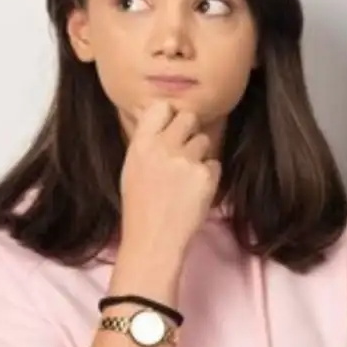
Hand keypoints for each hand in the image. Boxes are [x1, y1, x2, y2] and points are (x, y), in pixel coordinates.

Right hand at [119, 101, 218, 263]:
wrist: (154, 239)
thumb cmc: (140, 206)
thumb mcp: (132, 169)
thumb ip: (147, 143)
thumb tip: (162, 119)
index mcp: (141, 145)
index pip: (161, 107)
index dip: (170, 114)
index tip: (172, 125)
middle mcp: (163, 147)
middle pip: (189, 118)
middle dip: (190, 131)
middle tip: (185, 151)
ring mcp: (186, 160)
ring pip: (204, 141)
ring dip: (200, 155)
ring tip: (186, 178)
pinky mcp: (205, 176)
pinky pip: (214, 164)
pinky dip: (208, 176)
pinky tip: (195, 192)